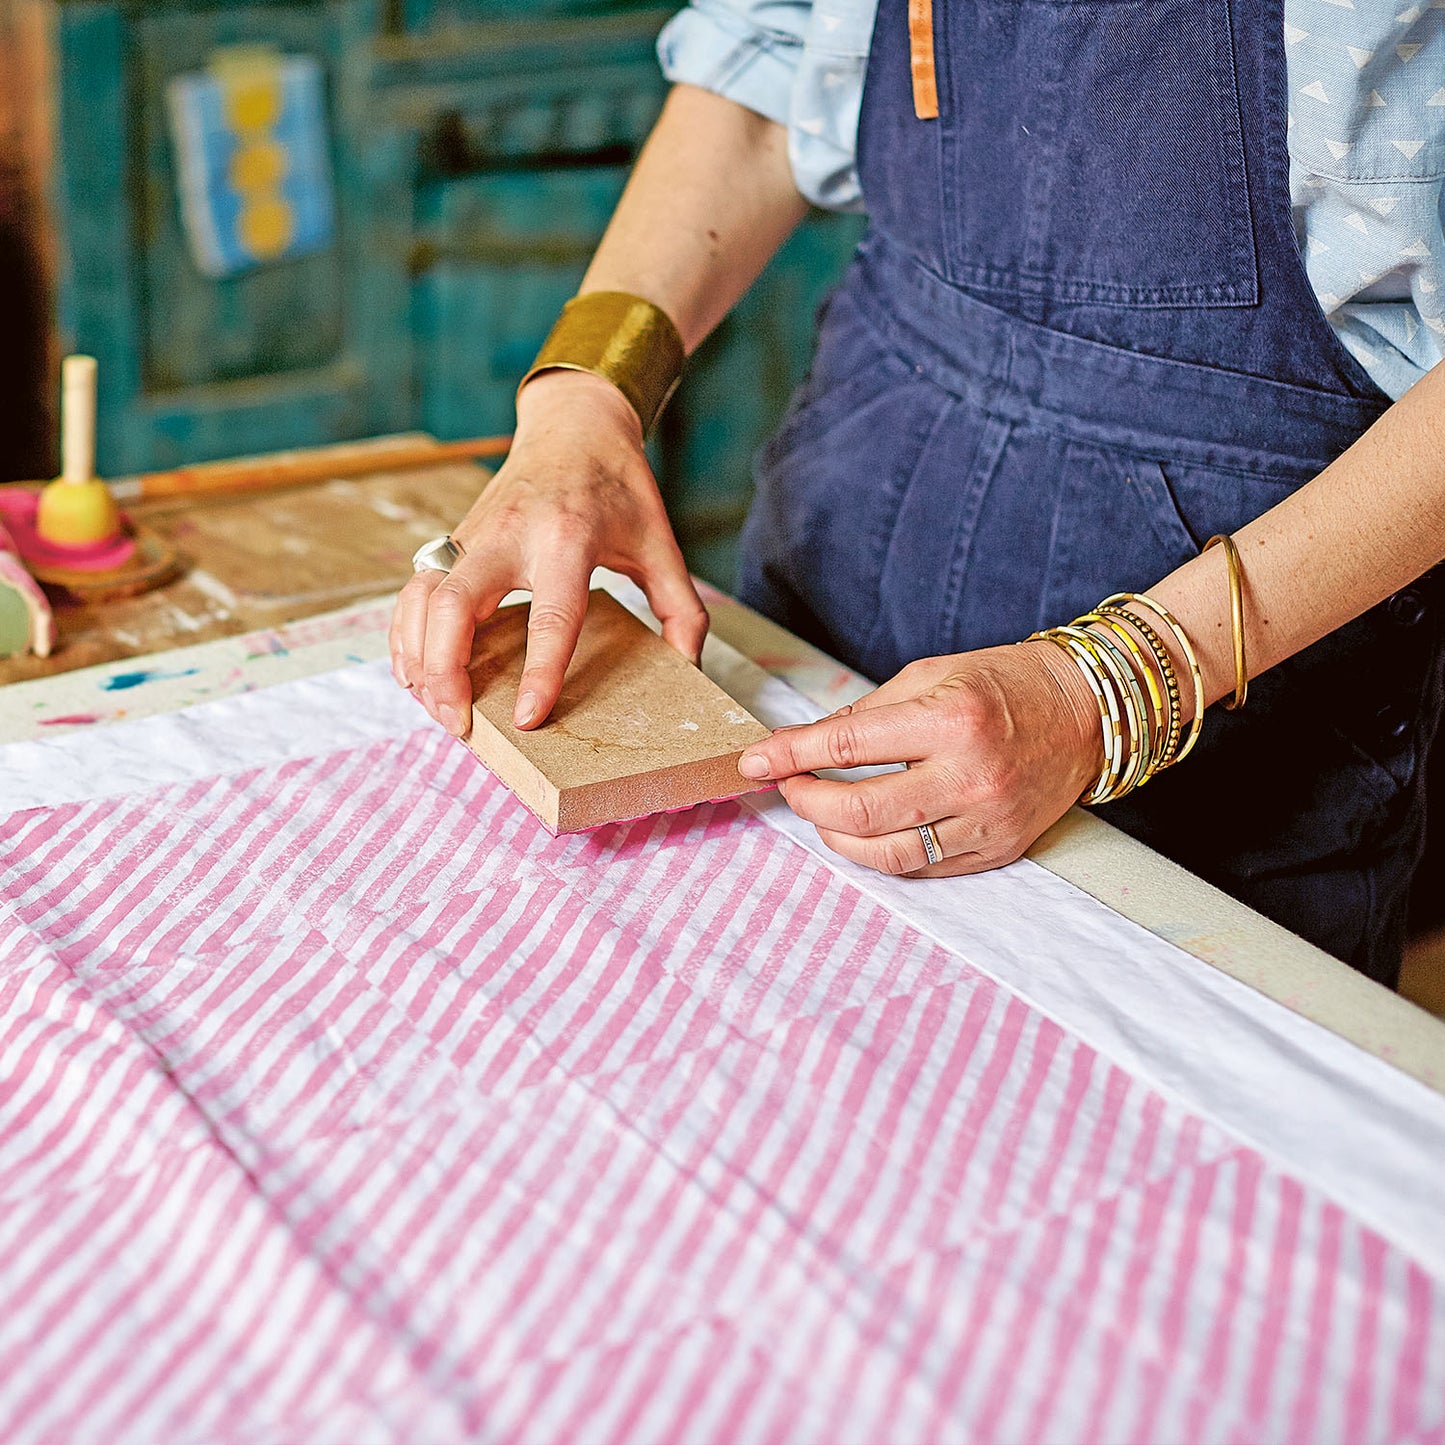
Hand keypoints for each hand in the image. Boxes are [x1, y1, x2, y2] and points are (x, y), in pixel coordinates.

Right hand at [389, 370, 708, 735]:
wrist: (575, 425)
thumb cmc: (619, 488)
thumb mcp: (661, 543)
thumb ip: (681, 609)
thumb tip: (688, 669)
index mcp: (568, 538)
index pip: (550, 615)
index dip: (539, 670)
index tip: (529, 718)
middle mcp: (510, 535)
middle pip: (457, 604)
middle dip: (446, 669)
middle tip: (459, 722)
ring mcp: (473, 536)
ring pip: (423, 599)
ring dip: (419, 658)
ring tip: (437, 709)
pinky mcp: (453, 540)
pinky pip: (414, 591)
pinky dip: (405, 636)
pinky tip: (413, 675)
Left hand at [736, 641, 1104, 876]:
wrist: (1088, 712)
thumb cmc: (1005, 683)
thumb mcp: (932, 673)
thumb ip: (869, 712)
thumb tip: (810, 744)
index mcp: (950, 719)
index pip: (849, 744)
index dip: (791, 755)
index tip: (755, 761)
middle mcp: (971, 775)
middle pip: (863, 812)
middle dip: (808, 802)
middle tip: (789, 786)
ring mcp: (988, 819)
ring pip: (890, 853)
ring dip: (839, 838)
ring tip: (822, 813)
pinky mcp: (1000, 848)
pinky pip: (927, 868)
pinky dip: (883, 854)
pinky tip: (866, 833)